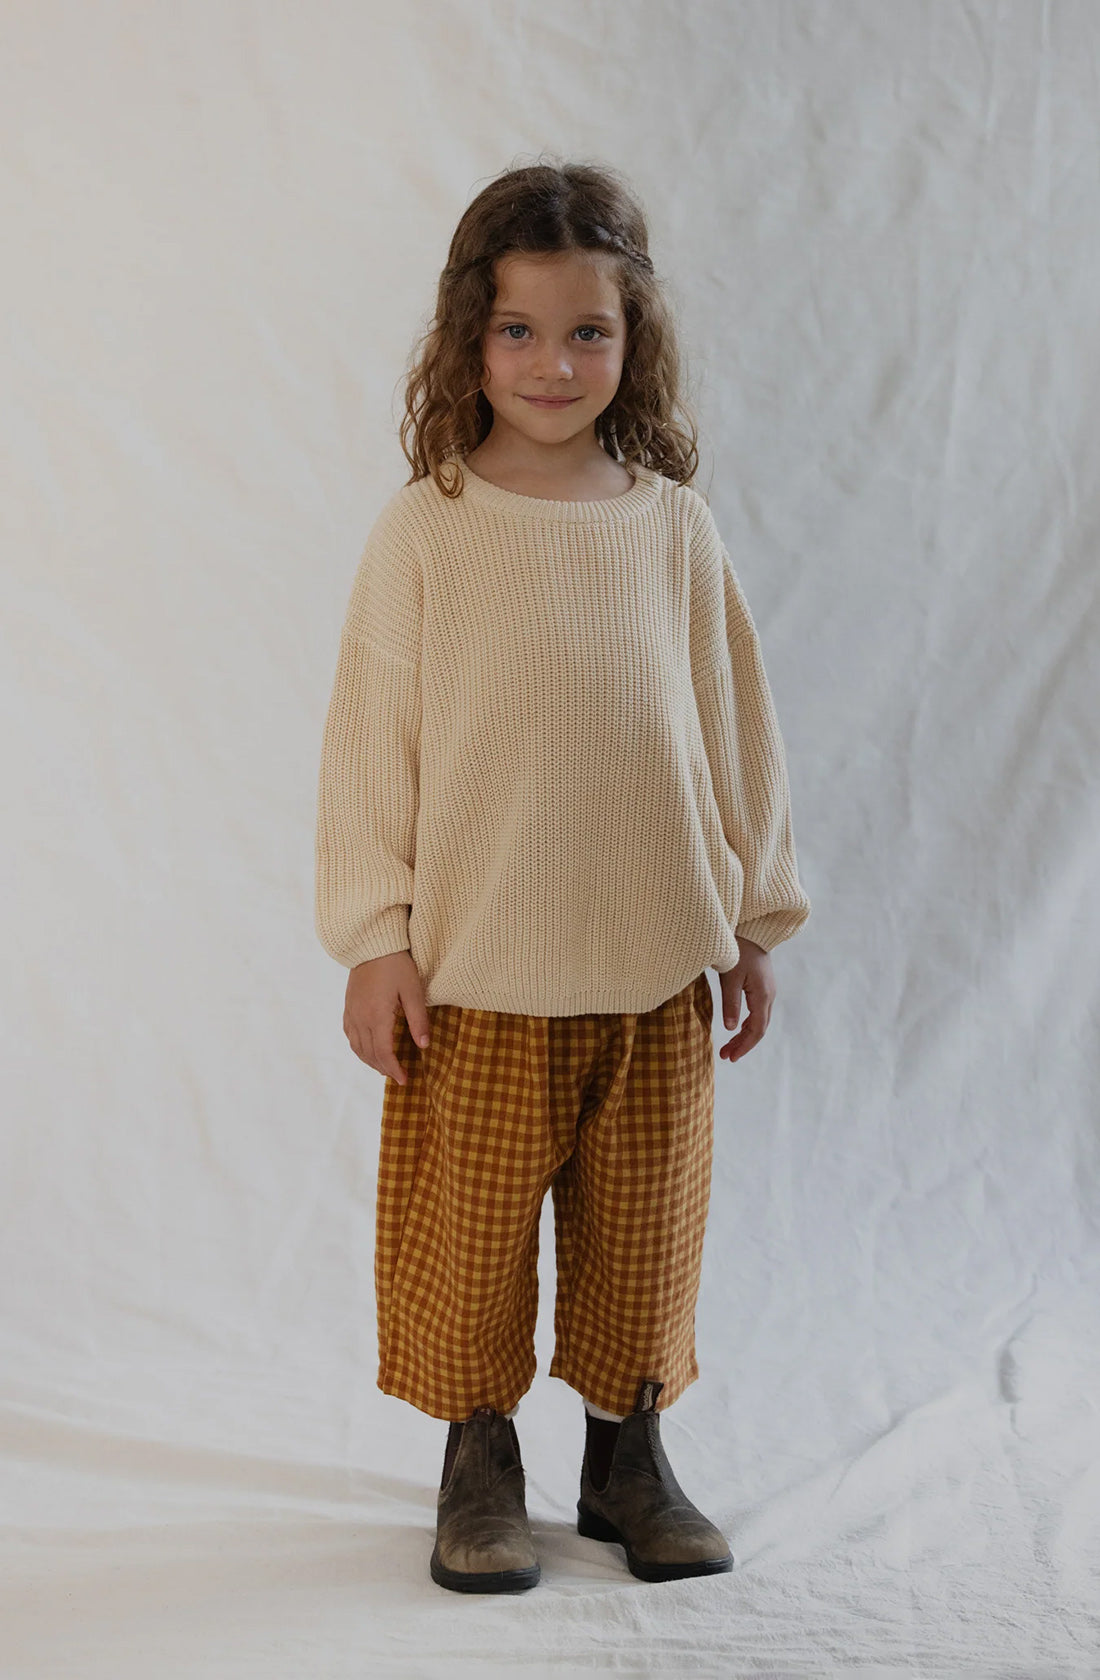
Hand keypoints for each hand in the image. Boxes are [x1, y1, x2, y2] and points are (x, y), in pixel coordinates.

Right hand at [343, 950, 431, 1084]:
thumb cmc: (395, 964)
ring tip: (385, 1067)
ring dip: (370, 1061)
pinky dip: (359, 1048)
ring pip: (357, 1047)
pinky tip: (368, 1049)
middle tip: (399, 1076)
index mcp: (377, 1016)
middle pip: (369, 1054)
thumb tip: (424, 1046)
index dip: (394, 1069)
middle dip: (384, 1068)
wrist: (372, 943)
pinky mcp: (348, 1006)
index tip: (405, 1080)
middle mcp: (360, 1018)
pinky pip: (350, 1035)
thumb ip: (418, 1020)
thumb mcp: (413, 991)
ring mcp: (351, 1012)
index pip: (384, 1052)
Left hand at [716, 940, 773, 1062]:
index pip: (756, 1030)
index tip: (729, 1057)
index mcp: (763, 996)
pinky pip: (758, 1011)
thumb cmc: (739, 950)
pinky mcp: (763, 985)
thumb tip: (730, 1029)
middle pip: (759, 1028)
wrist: (751, 927)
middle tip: (725, 1056)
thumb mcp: (730, 977)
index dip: (743, 1046)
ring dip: (744, 1035)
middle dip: (743, 1044)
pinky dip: (747, 1023)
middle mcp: (769, 995)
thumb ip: (730, 1004)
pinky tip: (737, 1027)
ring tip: (729, 1046)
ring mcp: (768, 990)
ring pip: (759, 1020)